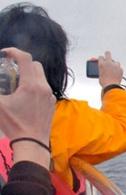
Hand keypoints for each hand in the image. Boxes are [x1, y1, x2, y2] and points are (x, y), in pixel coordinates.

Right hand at [0, 48, 55, 167]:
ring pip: (40, 77)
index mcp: (31, 85)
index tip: (5, 54)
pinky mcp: (51, 103)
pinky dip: (34, 86)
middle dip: (22, 64)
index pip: (25, 58)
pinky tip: (24, 97)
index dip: (14, 52)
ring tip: (16, 85)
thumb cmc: (15, 125)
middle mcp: (43, 87)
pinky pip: (44, 88)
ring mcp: (49, 95)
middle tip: (10, 71)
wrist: (32, 142)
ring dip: (29, 75)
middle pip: (35, 65)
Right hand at [98, 51, 122, 87]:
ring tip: (114, 70)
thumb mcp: (100, 75)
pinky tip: (117, 75)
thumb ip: (101, 69)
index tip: (102, 60)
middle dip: (107, 54)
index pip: (100, 57)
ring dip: (115, 65)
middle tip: (107, 56)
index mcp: (102, 64)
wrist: (111, 86)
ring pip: (116, 62)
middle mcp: (108, 63)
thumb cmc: (104, 82)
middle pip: (108, 53)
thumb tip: (102, 68)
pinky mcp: (121, 69)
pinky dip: (119, 71)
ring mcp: (115, 66)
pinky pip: (120, 69)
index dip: (101, 59)